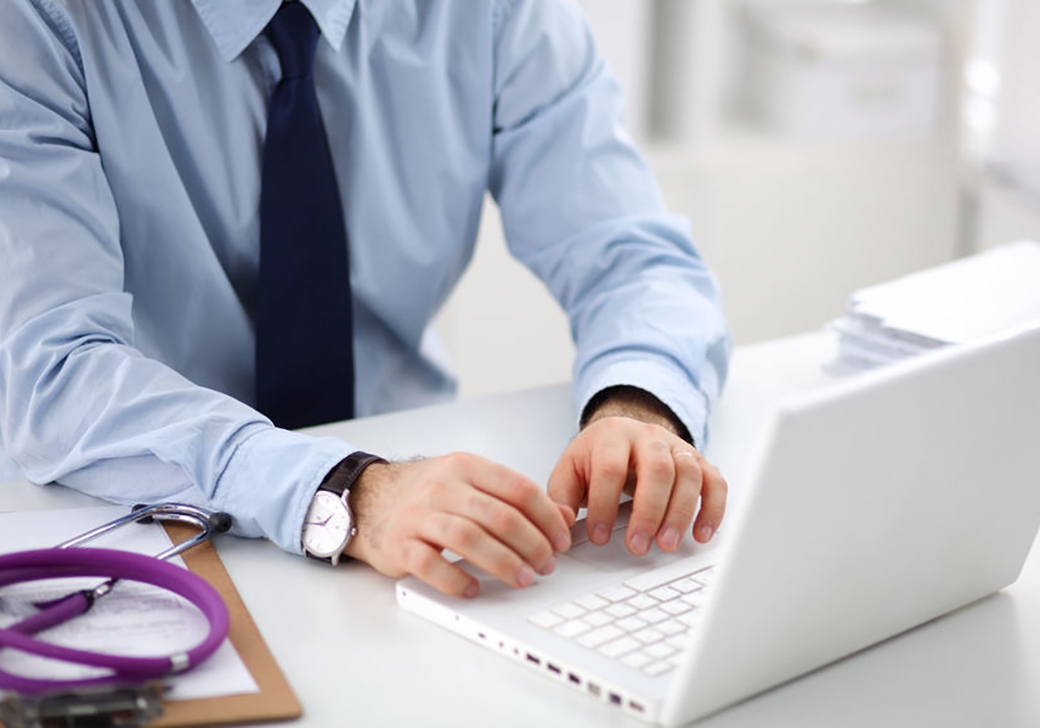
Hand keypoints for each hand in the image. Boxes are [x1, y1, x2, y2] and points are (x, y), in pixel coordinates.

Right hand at [343, 453, 572, 597]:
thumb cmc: (424, 493)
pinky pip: (430, 564)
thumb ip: (513, 496)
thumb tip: (562, 516)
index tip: (561, 539)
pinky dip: (455, 580)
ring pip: (468, 539)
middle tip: (547, 565)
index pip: (517, 488)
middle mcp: (442, 487)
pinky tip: (473, 590)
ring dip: (503, 563)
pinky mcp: (398, 544)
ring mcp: (418, 515)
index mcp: (465, 467)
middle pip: (498, 516)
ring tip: (523, 578)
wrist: (366, 498)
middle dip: (531, 544)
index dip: (546, 517)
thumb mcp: (469, 481)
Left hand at [548, 392, 726, 555]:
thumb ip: (561, 498)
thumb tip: (561, 524)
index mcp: (611, 436)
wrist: (622, 435)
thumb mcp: (570, 472)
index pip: (610, 468)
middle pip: (656, 468)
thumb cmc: (595, 458)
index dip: (604, 504)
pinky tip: (702, 533)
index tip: (599, 536)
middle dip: (648, 512)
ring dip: (680, 512)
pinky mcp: (698, 461)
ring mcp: (676, 446)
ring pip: (688, 473)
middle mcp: (647, 436)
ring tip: (667, 544)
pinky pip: (714, 481)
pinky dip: (712, 509)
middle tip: (638, 546)